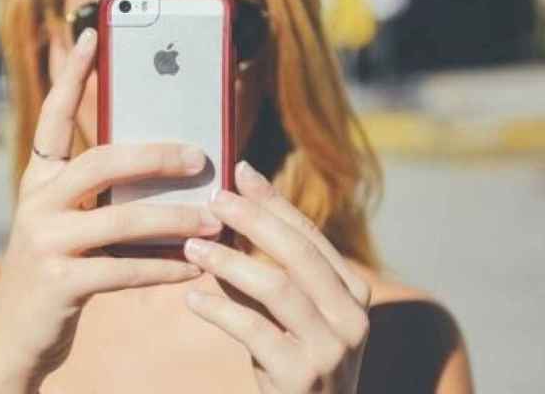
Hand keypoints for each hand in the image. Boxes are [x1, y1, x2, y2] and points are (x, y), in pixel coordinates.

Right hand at [0, 27, 222, 393]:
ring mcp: (44, 241)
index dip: (72, 75)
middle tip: (199, 156)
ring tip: (213, 219)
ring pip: (122, 218)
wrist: (15, 335)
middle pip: (102, 161)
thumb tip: (172, 172)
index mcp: (38, 179)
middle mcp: (36, 202)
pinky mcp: (60, 282)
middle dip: (156, 155)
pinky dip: (165, 266)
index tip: (91, 34)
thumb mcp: (68, 223)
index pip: (54, 117)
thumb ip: (104, 195)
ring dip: (176, 219)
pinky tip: (193, 264)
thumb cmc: (56, 269)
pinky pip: (126, 269)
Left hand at [182, 161, 371, 392]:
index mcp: (353, 293)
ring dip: (229, 262)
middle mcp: (352, 317)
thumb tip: (225, 216)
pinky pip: (254, 331)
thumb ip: (266, 272)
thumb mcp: (290, 316)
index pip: (310, 235)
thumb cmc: (293, 365)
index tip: (239, 172)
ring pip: (277, 288)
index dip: (273, 201)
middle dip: (253, 220)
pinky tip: (193, 299)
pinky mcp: (301, 377)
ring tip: (191, 247)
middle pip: (298, 253)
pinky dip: (220, 310)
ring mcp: (331, 349)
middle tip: (213, 201)